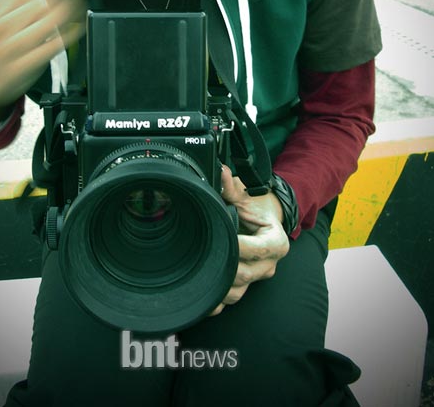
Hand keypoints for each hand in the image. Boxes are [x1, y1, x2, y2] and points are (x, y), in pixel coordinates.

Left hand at [210, 165, 289, 315]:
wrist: (264, 220)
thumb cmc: (256, 208)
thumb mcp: (246, 196)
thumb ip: (232, 187)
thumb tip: (220, 170)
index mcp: (275, 241)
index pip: (259, 249)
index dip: (240, 246)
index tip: (221, 239)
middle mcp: (269, 263)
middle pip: (245, 274)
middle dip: (223, 268)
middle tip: (200, 258)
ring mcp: (257, 276)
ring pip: (238, 291)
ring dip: (218, 287)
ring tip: (197, 277)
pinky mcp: (246, 285)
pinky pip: (231, 299)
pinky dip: (216, 302)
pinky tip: (200, 299)